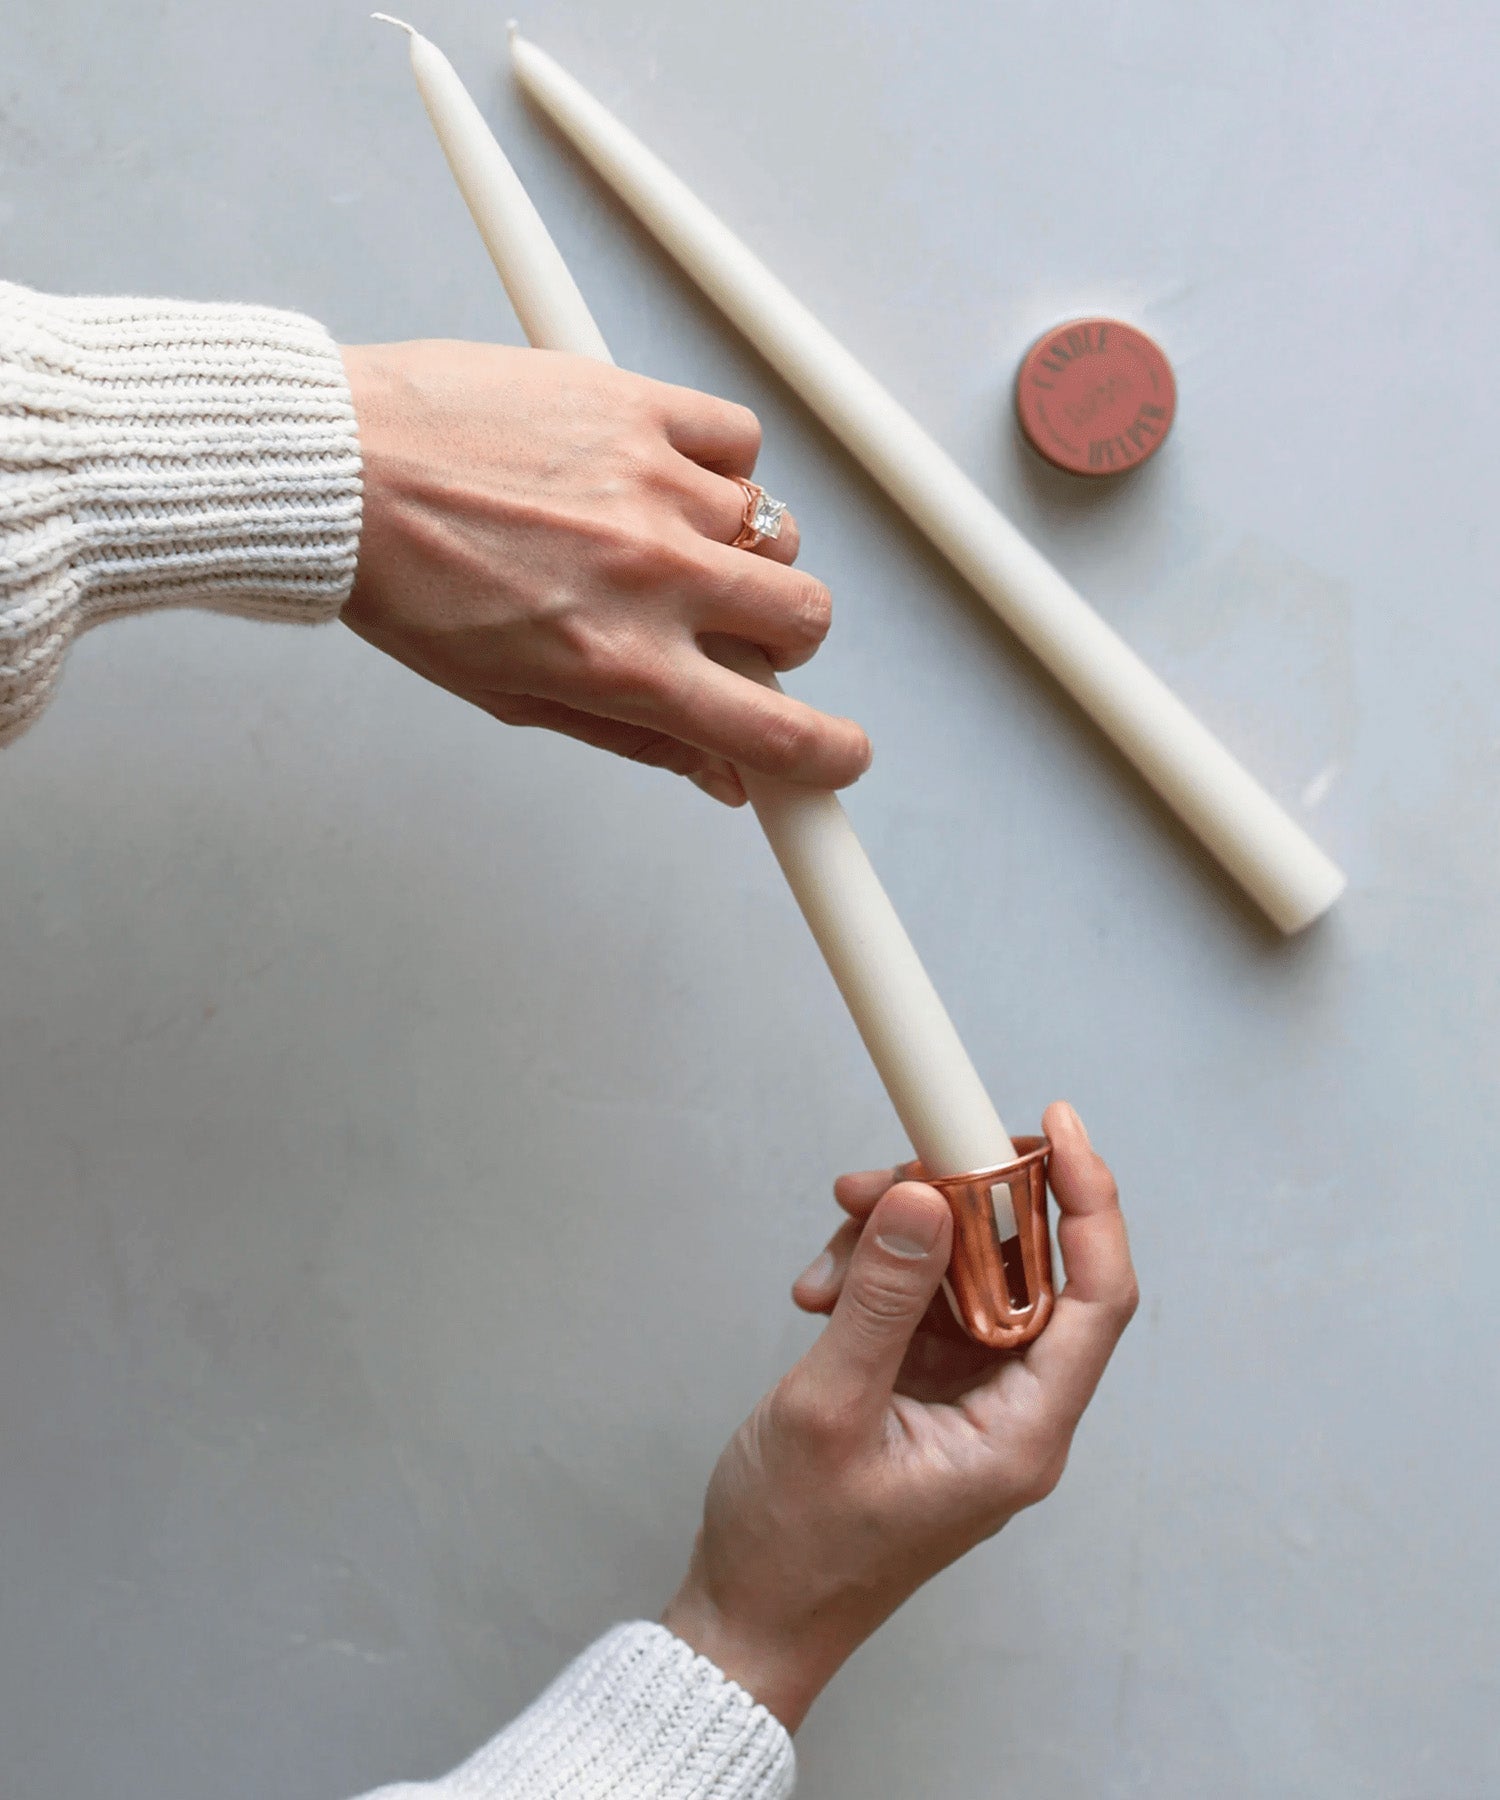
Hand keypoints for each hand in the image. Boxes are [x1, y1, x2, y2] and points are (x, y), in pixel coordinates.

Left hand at [339, 341, 870, 801]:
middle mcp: (654, 580)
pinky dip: (717, 463)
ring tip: (657, 534)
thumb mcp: (512, 696)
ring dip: (738, 548)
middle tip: (728, 627)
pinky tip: (657, 471)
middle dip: (782, 637)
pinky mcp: (640, 405)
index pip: (777, 731)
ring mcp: (655, 487)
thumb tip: (720, 777)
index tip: (839, 757)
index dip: (829, 756)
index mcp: (623, 668)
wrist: (334, 471)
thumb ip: (632, 739)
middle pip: (806, 620)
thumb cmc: (405, 588)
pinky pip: (739, 439)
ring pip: (776, 528)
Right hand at [661, 1102, 1136, 1729]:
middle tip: (885, 1179)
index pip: (1097, 1298)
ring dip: (899, 1242)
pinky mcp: (926, 1392)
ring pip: (962, 1276)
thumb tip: (926, 1198)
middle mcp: (1011, 1413)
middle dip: (954, 1208)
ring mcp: (968, 1401)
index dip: (1090, 1203)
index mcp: (1021, 1435)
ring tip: (831, 1248)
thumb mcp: (830, 1408)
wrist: (749, 1617)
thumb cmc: (793, 1547)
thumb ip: (883, 1298)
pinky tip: (821, 1288)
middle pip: (1021, 1270)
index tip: (1058, 1127)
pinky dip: (875, 1278)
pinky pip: (921, 1302)